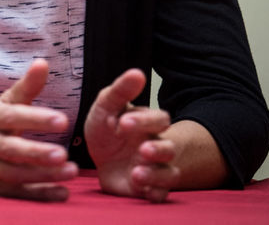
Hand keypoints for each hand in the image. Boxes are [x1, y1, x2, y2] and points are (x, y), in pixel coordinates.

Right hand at [0, 58, 77, 200]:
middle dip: (38, 152)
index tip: (63, 120)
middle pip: (14, 150)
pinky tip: (62, 193)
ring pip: (18, 174)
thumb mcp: (5, 102)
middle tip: (63, 153)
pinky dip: (41, 194)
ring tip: (71, 171)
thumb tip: (43, 63)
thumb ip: (27, 86)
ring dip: (44, 175)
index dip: (37, 119)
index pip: (15, 117)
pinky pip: (20, 193)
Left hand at [84, 68, 178, 201]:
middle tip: (141, 149)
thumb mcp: (106, 106)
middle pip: (169, 148)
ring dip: (156, 174)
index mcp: (148, 123)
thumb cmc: (106, 128)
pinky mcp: (148, 189)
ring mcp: (154, 169)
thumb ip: (120, 91)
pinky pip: (159, 195)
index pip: (159, 119)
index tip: (122, 123)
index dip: (144, 121)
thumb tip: (138, 72)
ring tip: (136, 173)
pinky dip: (153, 193)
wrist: (99, 159)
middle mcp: (156, 146)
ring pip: (169, 174)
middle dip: (158, 149)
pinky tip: (141, 189)